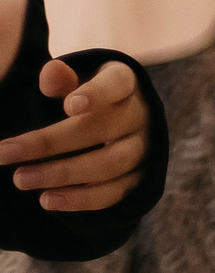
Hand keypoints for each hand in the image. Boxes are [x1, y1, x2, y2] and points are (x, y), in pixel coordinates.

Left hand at [0, 60, 150, 210]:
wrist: (119, 125)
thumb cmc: (87, 99)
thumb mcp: (77, 83)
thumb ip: (63, 81)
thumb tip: (50, 72)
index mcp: (125, 84)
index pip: (116, 84)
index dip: (97, 94)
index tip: (69, 106)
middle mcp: (140, 115)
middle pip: (102, 129)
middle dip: (51, 143)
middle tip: (5, 153)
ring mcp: (142, 149)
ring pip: (109, 164)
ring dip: (62, 174)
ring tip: (21, 179)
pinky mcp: (138, 178)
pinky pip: (114, 193)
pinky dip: (81, 200)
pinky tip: (47, 200)